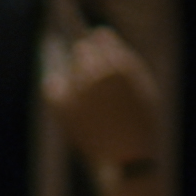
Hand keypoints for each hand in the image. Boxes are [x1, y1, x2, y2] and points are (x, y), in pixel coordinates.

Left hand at [45, 28, 165, 174]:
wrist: (128, 159)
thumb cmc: (140, 125)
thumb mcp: (143, 89)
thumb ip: (124, 63)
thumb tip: (99, 40)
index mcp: (122, 65)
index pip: (102, 37)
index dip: (98, 39)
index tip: (94, 37)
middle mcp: (99, 73)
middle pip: (82, 48)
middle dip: (85, 52)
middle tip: (81, 51)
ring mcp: (79, 89)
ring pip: (71, 66)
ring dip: (74, 67)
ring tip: (70, 63)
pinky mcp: (64, 106)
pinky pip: (52, 84)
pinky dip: (56, 83)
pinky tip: (56, 82)